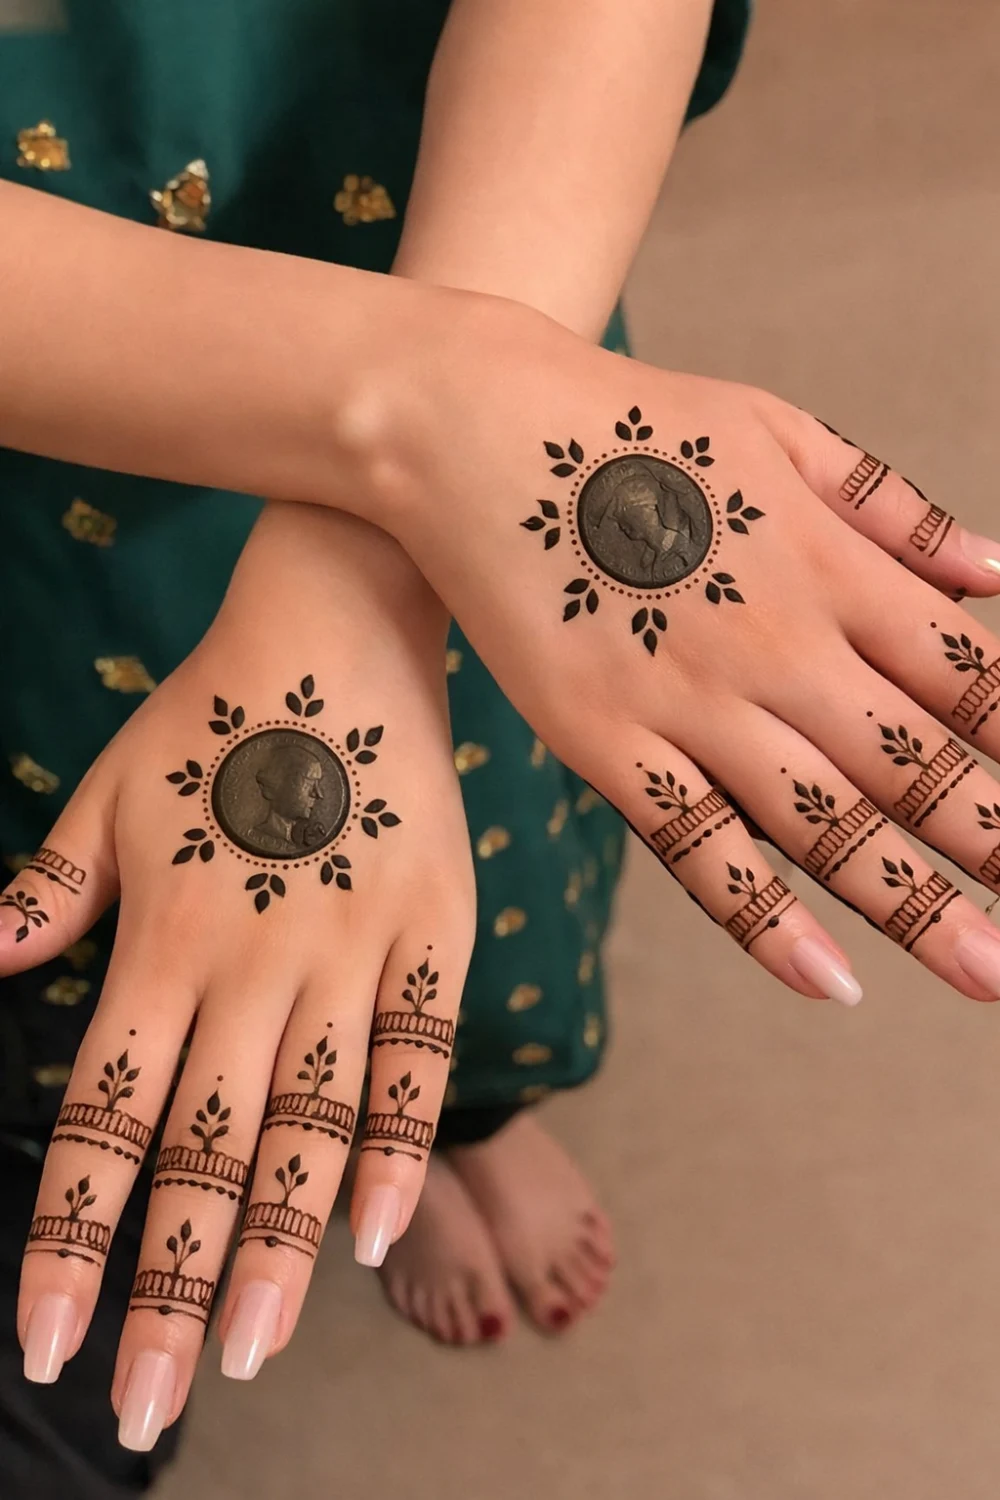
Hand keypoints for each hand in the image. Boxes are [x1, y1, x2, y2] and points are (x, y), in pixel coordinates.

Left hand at [4, 504, 472, 1442]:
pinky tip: (370, 1232)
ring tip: (244, 1350)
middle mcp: (253, 962)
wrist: (343, 631)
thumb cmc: (218, 716)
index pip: (106, 1115)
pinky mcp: (433, 934)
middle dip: (166, 1284)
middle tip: (149, 1401)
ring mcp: (350, 951)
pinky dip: (394, 1141)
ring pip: (307, 1126)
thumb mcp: (109, 793)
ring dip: (271, 1247)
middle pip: (201, 1149)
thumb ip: (47, 890)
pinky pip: (416, 1054)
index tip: (47, 1341)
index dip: (75, 1236)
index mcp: (163, 935)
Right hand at [373, 301, 999, 1003]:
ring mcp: (689, 703)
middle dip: (999, 846)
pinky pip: (698, 846)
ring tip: (988, 975)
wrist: (475, 429)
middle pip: (915, 767)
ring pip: (827, 825)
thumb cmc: (631, 423)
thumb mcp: (780, 431)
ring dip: (917, 907)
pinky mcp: (604, 744)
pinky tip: (831, 980)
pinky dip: (764, 919)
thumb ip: (893, 508)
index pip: (969, 677)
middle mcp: (778, 646)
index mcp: (830, 566)